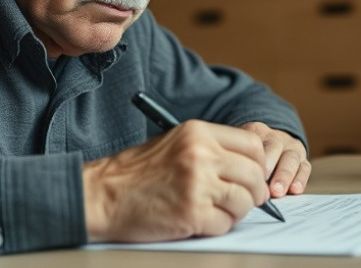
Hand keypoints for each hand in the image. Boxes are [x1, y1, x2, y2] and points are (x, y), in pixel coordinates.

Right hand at [82, 120, 268, 242]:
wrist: (101, 195)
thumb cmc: (136, 173)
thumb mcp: (176, 144)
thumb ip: (212, 149)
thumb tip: (250, 166)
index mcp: (198, 132)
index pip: (253, 145)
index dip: (258, 165)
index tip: (251, 177)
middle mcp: (201, 154)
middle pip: (254, 175)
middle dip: (253, 193)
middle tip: (239, 200)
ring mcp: (198, 184)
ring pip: (245, 201)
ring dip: (234, 211)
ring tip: (213, 210)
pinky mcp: (192, 213)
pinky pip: (225, 224)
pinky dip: (216, 227)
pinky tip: (197, 221)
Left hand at [240, 122, 310, 197]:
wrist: (271, 145)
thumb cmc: (250, 154)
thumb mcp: (242, 148)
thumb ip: (240, 159)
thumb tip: (237, 181)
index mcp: (258, 131)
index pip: (255, 141)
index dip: (254, 157)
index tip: (250, 172)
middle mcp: (277, 137)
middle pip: (274, 148)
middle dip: (270, 167)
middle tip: (261, 181)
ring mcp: (292, 148)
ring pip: (291, 159)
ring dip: (284, 176)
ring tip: (278, 191)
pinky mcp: (303, 160)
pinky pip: (304, 168)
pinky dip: (301, 179)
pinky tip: (296, 190)